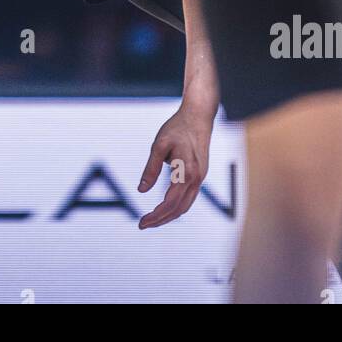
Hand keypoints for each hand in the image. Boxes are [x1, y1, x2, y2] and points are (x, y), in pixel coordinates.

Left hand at [136, 101, 213, 229]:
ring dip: (169, 216)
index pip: (170, 203)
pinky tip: (166, 207)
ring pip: (186, 206)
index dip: (155, 215)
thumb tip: (141, 190)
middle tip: (142, 225)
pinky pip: (189, 198)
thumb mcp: (159, 145)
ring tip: (152, 220)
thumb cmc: (177, 128)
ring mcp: (201, 178)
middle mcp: (197, 178)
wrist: (199, 116)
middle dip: (160, 220)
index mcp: (186, 172)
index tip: (141, 223)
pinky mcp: (200, 175)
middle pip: (179, 209)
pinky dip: (177, 207)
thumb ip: (151, 168)